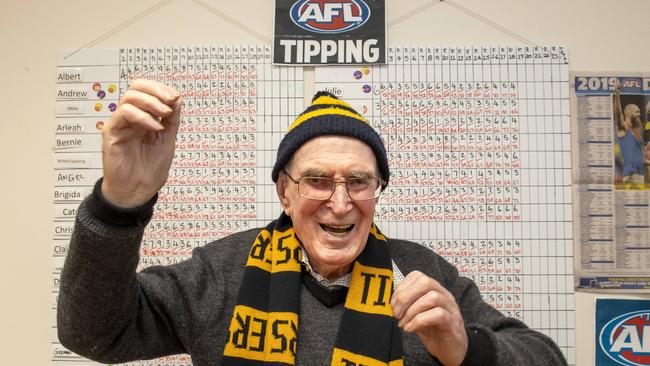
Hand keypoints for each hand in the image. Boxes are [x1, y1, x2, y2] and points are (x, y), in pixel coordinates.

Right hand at [101, 79, 181, 206]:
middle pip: (136, 87)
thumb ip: (172, 120)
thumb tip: (177, 99)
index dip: (162, 89)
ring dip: (151, 102)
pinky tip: (155, 127)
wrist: (137, 192)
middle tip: (171, 100)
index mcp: (144, 118)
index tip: (176, 98)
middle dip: (156, 90)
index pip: (148, 91)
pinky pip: (123, 114)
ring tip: (165, 114)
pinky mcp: (111, 133)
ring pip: (129, 97)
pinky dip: (142, 116)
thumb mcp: (168, 141)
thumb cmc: (150, 170)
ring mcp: (121, 124)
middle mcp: (131, 118)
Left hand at [391, 271, 467, 365]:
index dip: (401, 288)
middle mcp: (444, 295)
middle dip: (405, 297)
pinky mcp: (453, 323)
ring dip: (412, 311)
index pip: (417, 276)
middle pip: (425, 282)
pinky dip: (419, 321)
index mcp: (434, 290)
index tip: (393, 304)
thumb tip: (391, 304)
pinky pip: (438, 314)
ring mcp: (450, 308)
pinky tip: (411, 328)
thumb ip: (407, 306)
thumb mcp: (417, 315)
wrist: (452, 350)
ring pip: (432, 297)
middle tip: (397, 313)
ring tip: (403, 323)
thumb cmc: (434, 331)